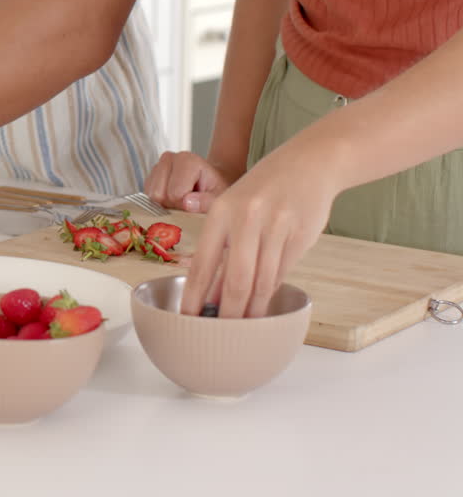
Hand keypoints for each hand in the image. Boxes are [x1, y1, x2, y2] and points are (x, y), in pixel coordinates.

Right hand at [144, 151, 235, 211]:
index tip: (197, 201)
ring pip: (150, 196)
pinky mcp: (150, 175)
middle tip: (188, 201)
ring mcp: (157, 165)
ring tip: (181, 198)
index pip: (174, 194)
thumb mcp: (219, 197)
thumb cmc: (216, 189)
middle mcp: (169, 158)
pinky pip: (147, 196)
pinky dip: (159, 202)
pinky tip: (172, 197)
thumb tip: (187, 203)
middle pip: (158, 195)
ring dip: (165, 204)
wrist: (211, 180)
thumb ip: (207, 201)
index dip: (185, 204)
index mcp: (187, 160)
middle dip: (172, 204)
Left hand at [180, 148, 338, 318]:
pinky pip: (282, 273)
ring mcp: (276, 227)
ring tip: (245, 326)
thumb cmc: (263, 191)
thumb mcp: (234, 208)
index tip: (189, 317)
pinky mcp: (301, 235)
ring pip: (263, 281)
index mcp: (221, 212)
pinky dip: (271, 292)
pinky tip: (264, 304)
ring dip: (253, 308)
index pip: (204, 263)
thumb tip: (212, 294)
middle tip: (222, 333)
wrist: (308, 164)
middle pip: (237, 279)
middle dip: (229, 312)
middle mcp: (247, 218)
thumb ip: (223, 247)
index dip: (196, 295)